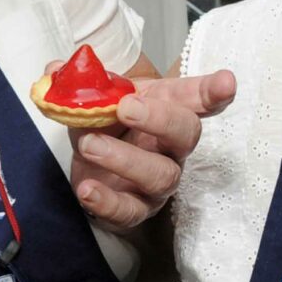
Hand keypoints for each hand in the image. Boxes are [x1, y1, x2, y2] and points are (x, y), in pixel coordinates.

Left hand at [71, 69, 236, 229]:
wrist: (92, 168)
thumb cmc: (107, 127)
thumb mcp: (96, 98)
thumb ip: (81, 83)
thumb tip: (55, 70)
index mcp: (167, 111)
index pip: (197, 99)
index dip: (213, 92)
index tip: (226, 82)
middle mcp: (171, 148)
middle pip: (186, 134)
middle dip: (160, 119)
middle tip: (126, 107)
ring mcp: (156, 182)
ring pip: (160, 175)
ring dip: (124, 158)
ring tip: (89, 144)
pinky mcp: (133, 209)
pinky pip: (128, 211)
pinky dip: (107, 201)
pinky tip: (87, 188)